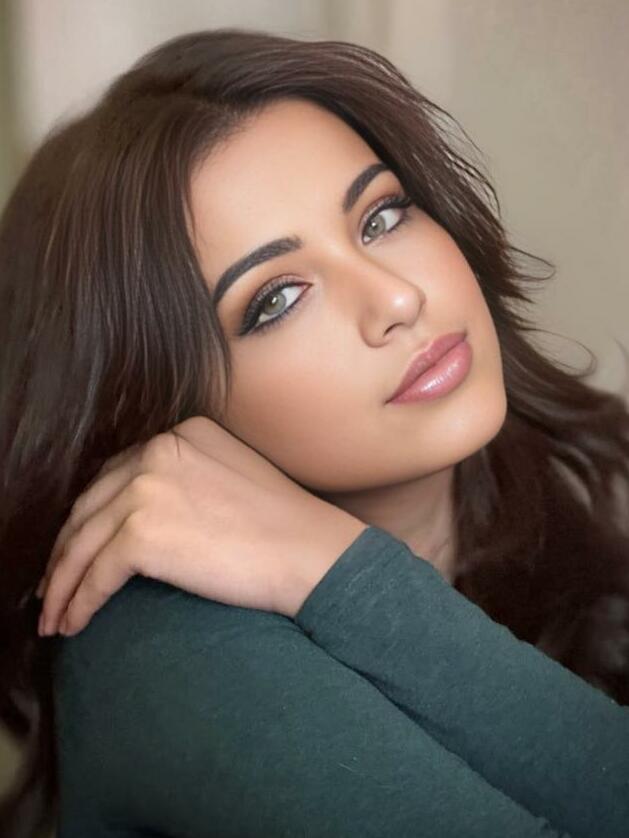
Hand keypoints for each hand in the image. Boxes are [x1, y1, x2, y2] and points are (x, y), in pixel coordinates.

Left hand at [36, 416, 366, 634]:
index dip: (91, 516)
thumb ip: (185, 479)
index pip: (116, 475)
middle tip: (53, 586)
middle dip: (66, 550)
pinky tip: (74, 624)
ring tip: (54, 616)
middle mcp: (157, 450)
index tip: (79, 547)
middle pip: (91, 505)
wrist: (310, 553)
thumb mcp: (231, 476)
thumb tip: (137, 516)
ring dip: (63, 584)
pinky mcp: (142, 532)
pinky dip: (79, 603)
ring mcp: (147, 488)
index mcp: (181, 433)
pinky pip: (95, 575)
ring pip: (83, 542)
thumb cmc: (283, 527)